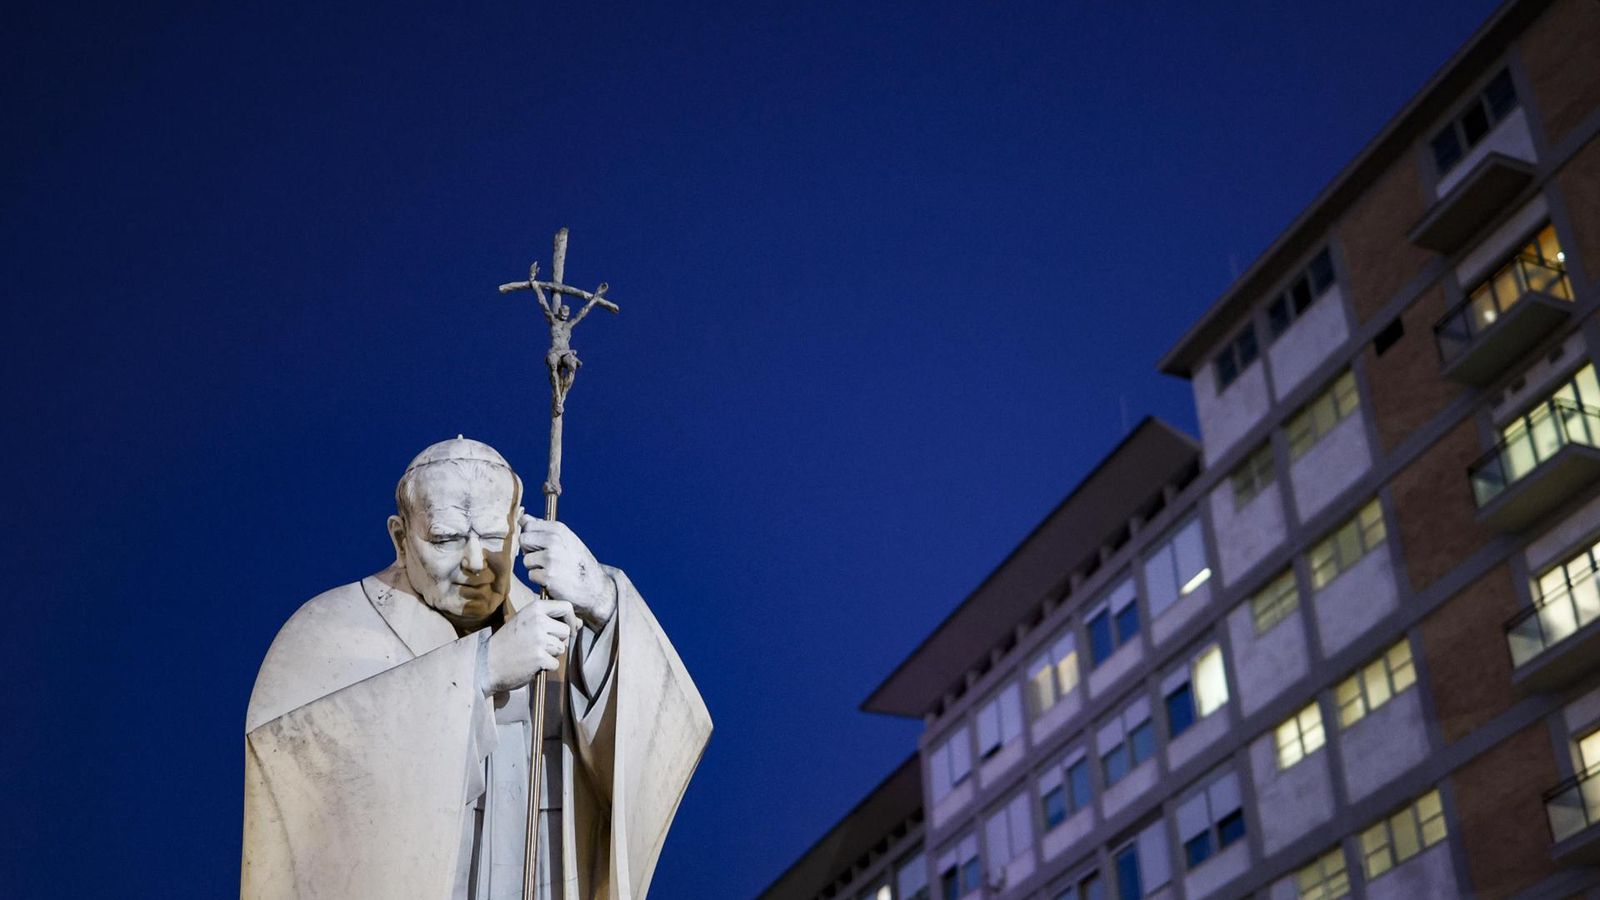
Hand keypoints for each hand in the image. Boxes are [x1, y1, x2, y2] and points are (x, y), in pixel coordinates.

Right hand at [484, 595, 571, 694]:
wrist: (487, 663)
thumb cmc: (508, 642)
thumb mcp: (526, 622)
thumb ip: (550, 620)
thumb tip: (578, 624)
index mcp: (535, 608)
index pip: (566, 606)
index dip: (571, 620)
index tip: (568, 629)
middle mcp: (538, 620)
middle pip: (565, 631)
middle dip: (557, 641)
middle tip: (538, 645)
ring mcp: (539, 639)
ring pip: (561, 648)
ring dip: (550, 654)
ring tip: (531, 653)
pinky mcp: (540, 657)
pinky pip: (555, 663)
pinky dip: (545, 666)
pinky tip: (530, 664)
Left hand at [519, 515, 616, 629]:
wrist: (593, 586)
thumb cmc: (577, 562)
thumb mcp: (565, 539)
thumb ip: (543, 528)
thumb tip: (523, 517)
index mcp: (559, 529)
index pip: (528, 525)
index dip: (531, 537)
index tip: (540, 545)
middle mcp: (554, 540)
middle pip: (523, 540)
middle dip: (529, 551)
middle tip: (544, 559)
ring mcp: (551, 558)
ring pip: (526, 560)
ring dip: (535, 567)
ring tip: (552, 570)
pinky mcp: (548, 575)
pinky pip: (531, 575)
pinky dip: (540, 580)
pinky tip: (553, 580)